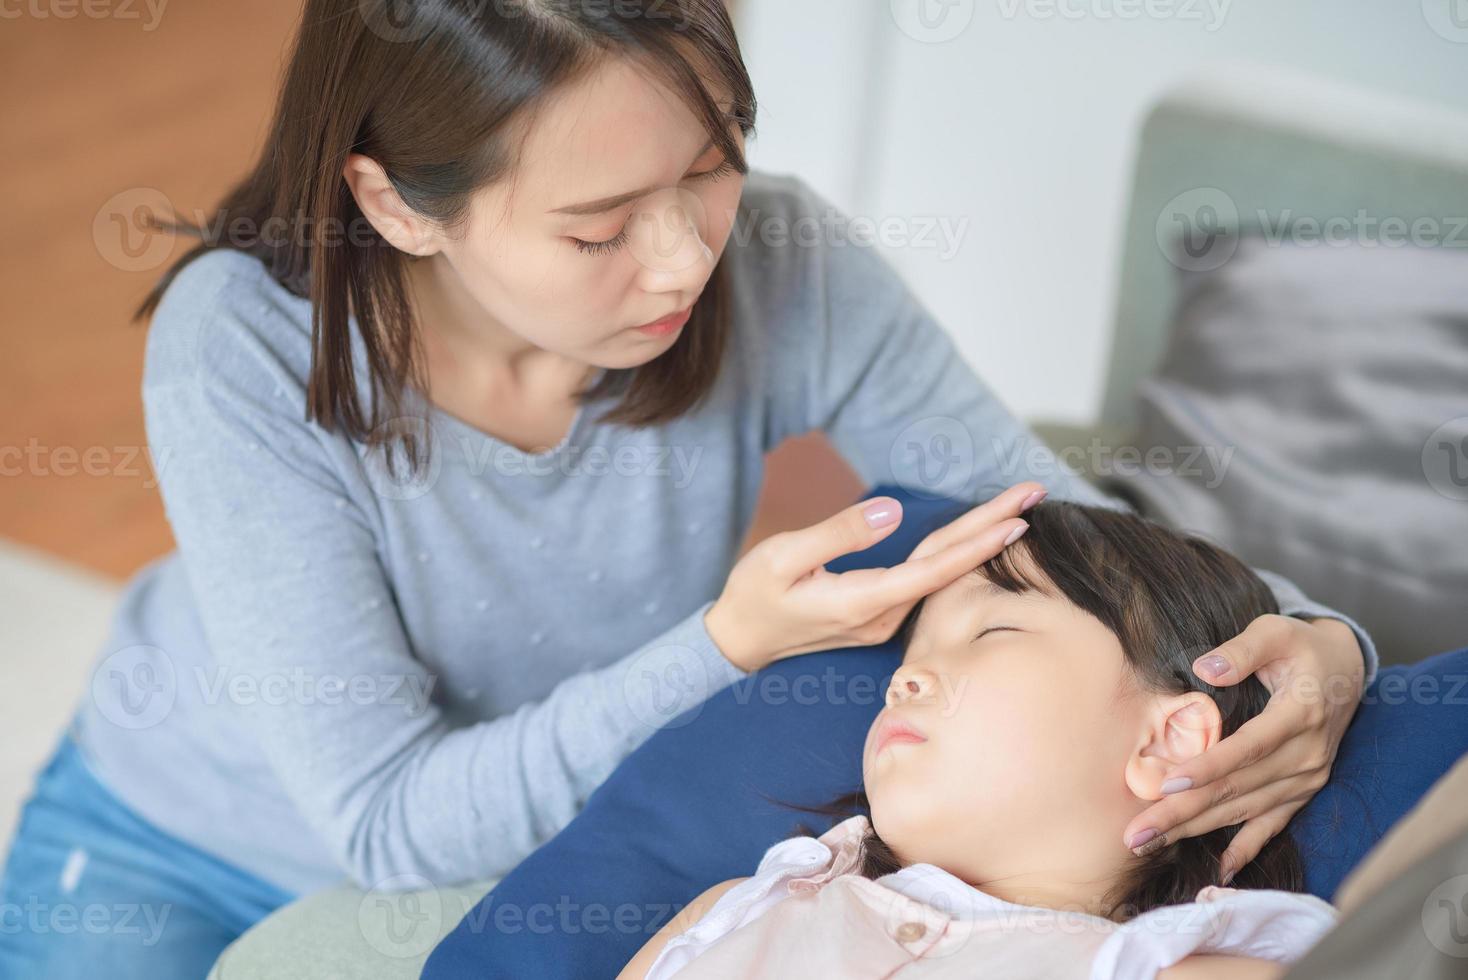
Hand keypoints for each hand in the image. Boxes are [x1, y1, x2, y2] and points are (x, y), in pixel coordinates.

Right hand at [704, 482, 1046, 672]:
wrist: (737, 644)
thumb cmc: (753, 595)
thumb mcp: (784, 556)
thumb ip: (838, 535)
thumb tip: (892, 511)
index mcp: (862, 602)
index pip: (934, 570)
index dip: (977, 544)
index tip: (1017, 517)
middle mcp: (882, 617)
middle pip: (947, 569)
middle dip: (992, 530)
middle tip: (1035, 493)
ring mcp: (882, 621)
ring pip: (939, 575)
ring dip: (978, 542)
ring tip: (1017, 510)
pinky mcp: (876, 615)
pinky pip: (925, 582)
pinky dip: (954, 556)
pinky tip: (976, 540)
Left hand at [1123, 615, 1364, 882]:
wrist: (1346, 669)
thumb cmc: (1300, 647)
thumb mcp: (1275, 631)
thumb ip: (1242, 649)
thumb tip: (1205, 667)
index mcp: (1299, 714)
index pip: (1249, 748)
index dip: (1209, 768)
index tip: (1167, 784)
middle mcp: (1306, 754)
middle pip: (1238, 788)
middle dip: (1183, 812)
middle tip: (1135, 833)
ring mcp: (1307, 777)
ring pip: (1245, 810)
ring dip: (1196, 829)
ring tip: (1149, 843)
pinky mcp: (1303, 790)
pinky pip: (1273, 824)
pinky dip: (1247, 848)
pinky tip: (1219, 869)